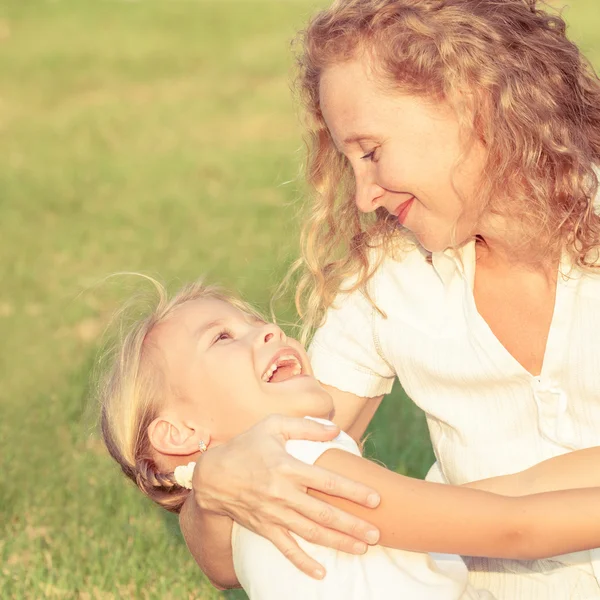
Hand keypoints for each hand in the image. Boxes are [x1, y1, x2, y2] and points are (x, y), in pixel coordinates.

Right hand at [193, 414, 380, 579]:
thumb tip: (335, 429)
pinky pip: (286, 549)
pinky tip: (321, 574)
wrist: (213, 475)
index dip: (353, 491)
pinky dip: (303, 563)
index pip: (328, 482)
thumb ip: (306, 426)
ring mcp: (273, 514)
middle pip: (324, 513)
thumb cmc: (247, 445)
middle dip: (353, 525)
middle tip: (377, 533)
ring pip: (311, 533)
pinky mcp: (264, 528)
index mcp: (288, 467)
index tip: (376, 499)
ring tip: (362, 549)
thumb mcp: (273, 426)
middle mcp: (283, 494)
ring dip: (338, 543)